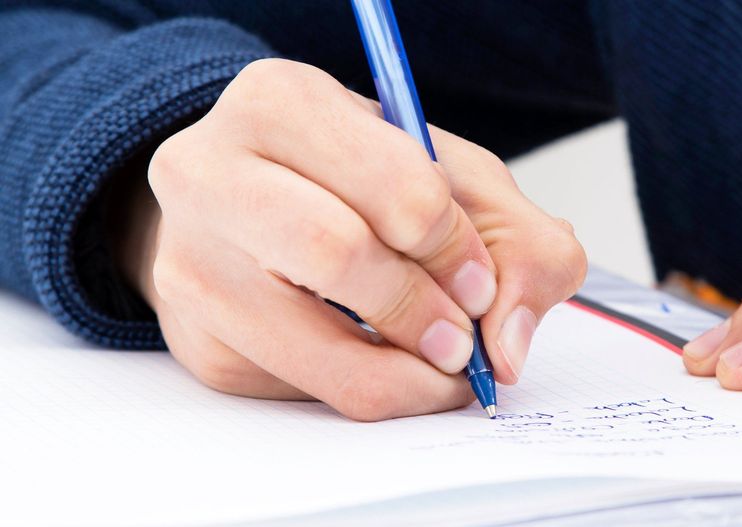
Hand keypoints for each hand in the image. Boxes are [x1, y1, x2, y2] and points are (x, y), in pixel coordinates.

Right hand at [117, 59, 584, 420]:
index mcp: (282, 103)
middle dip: (422, 314)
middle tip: (461, 342)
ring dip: (403, 375)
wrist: (256, 200)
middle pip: (337, 257)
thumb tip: (508, 348)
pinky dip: (361, 387)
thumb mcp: (451, 176)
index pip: (396, 186)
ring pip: (316, 352)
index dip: (456, 250)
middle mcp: (210, 173)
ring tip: (436, 365)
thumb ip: (518, 241)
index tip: (480, 284)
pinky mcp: (197, 343)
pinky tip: (375, 356)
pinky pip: (299, 390)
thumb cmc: (359, 179)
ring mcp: (191, 263)